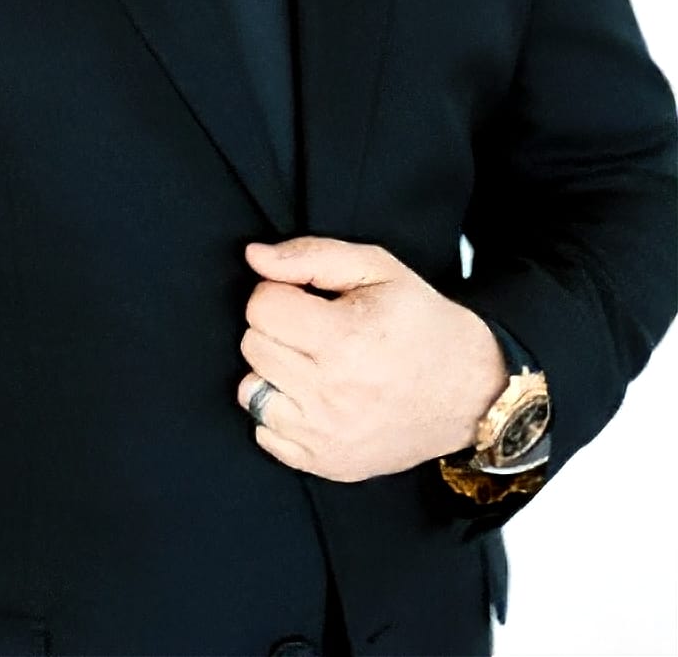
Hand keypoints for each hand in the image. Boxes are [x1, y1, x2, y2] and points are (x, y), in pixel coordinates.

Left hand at [236, 236, 508, 482]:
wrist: (471, 392)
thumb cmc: (422, 324)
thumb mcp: (377, 268)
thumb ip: (309, 256)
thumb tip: (254, 257)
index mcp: (344, 340)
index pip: (261, 306)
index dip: (279, 292)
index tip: (307, 298)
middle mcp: (330, 395)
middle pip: (253, 345)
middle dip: (276, 327)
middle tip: (314, 327)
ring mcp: (326, 437)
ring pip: (250, 390)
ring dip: (273, 371)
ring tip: (311, 362)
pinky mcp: (327, 464)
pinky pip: (265, 433)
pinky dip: (281, 412)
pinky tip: (313, 396)